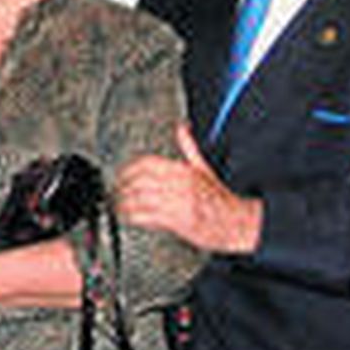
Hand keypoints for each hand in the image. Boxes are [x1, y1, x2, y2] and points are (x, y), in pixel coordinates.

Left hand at [116, 123, 260, 253]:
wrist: (236, 223)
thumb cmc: (220, 198)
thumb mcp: (205, 169)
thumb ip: (189, 147)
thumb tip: (182, 127)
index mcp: (184, 170)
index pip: (148, 163)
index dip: (129, 169)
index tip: (120, 174)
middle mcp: (180, 185)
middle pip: (140, 180)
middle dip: (122, 186)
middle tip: (113, 191)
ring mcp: (178, 203)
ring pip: (140, 198)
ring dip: (124, 202)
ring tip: (116, 205)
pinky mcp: (178, 222)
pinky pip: (148, 217)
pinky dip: (133, 217)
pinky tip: (127, 217)